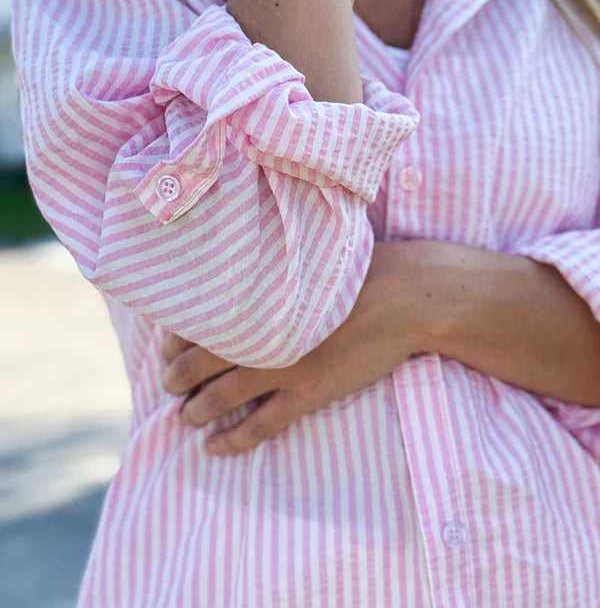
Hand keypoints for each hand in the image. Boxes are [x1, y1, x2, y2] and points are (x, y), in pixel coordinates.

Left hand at [162, 242, 427, 454]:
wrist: (401, 295)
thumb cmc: (352, 273)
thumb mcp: (299, 266)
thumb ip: (263, 278)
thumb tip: (237, 287)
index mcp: (253, 300)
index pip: (192, 325)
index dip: (171, 342)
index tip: (167, 348)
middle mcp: (257, 335)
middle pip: (196, 365)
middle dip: (175, 380)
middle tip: (169, 385)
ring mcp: (281, 367)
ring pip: (219, 399)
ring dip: (194, 412)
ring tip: (185, 417)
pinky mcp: (307, 393)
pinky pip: (258, 427)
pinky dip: (230, 441)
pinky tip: (213, 448)